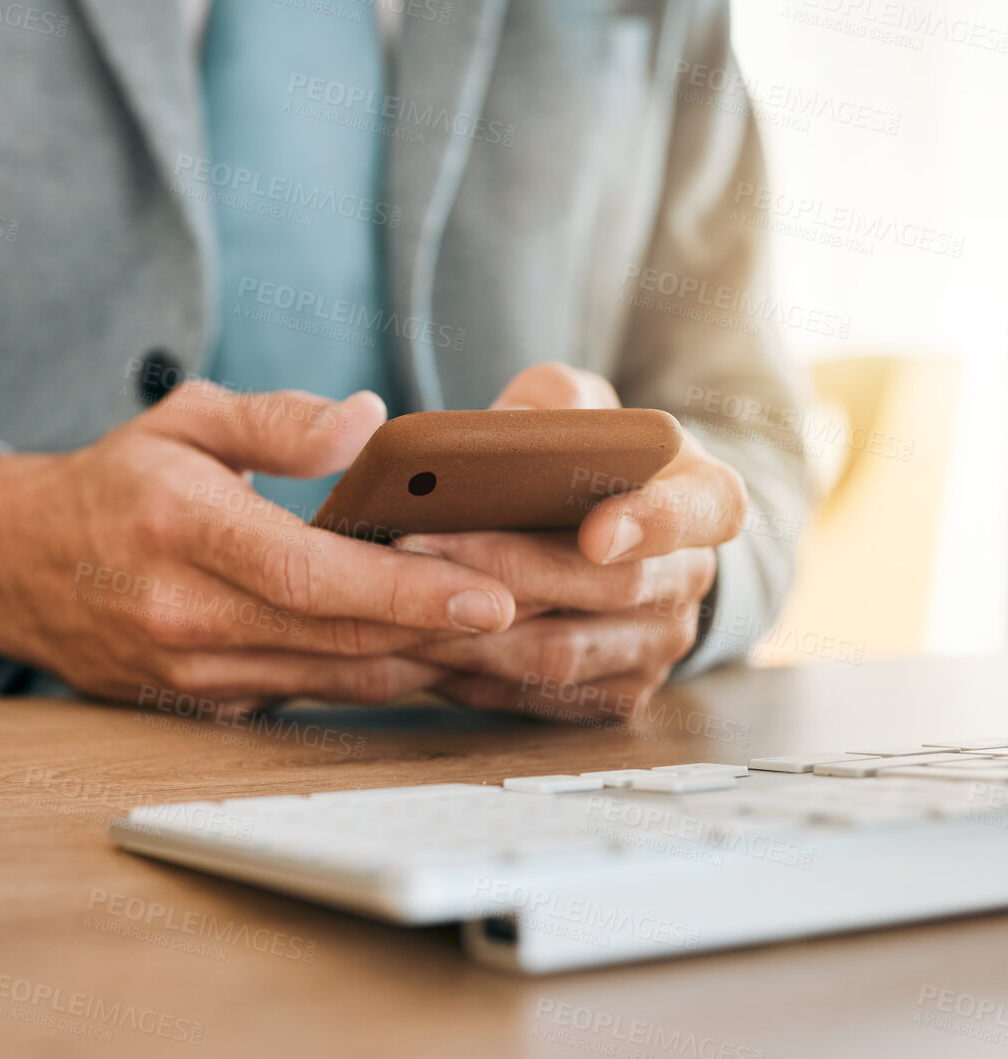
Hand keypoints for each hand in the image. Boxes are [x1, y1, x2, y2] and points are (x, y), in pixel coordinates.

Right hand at [0, 381, 515, 710]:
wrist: (15, 567)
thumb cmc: (111, 482)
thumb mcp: (183, 419)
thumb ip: (276, 419)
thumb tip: (368, 422)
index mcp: (181, 530)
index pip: (308, 573)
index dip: (405, 587)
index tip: (490, 592)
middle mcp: (186, 613)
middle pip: (338, 636)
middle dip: (444, 632)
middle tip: (537, 618)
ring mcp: (193, 670)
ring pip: (334, 677)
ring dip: (423, 662)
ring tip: (507, 642)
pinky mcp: (204, 701)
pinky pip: (310, 695)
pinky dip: (376, 677)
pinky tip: (432, 656)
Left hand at [402, 363, 747, 722]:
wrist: (601, 529)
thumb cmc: (582, 456)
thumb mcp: (576, 408)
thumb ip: (554, 405)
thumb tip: (502, 432)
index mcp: (704, 498)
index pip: (709, 511)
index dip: (657, 523)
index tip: (595, 531)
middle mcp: (691, 579)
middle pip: (610, 589)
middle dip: (508, 569)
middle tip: (417, 546)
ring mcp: (657, 646)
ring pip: (563, 654)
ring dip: (473, 631)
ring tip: (395, 597)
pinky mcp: (614, 695)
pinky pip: (535, 699)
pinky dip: (469, 674)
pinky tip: (412, 641)